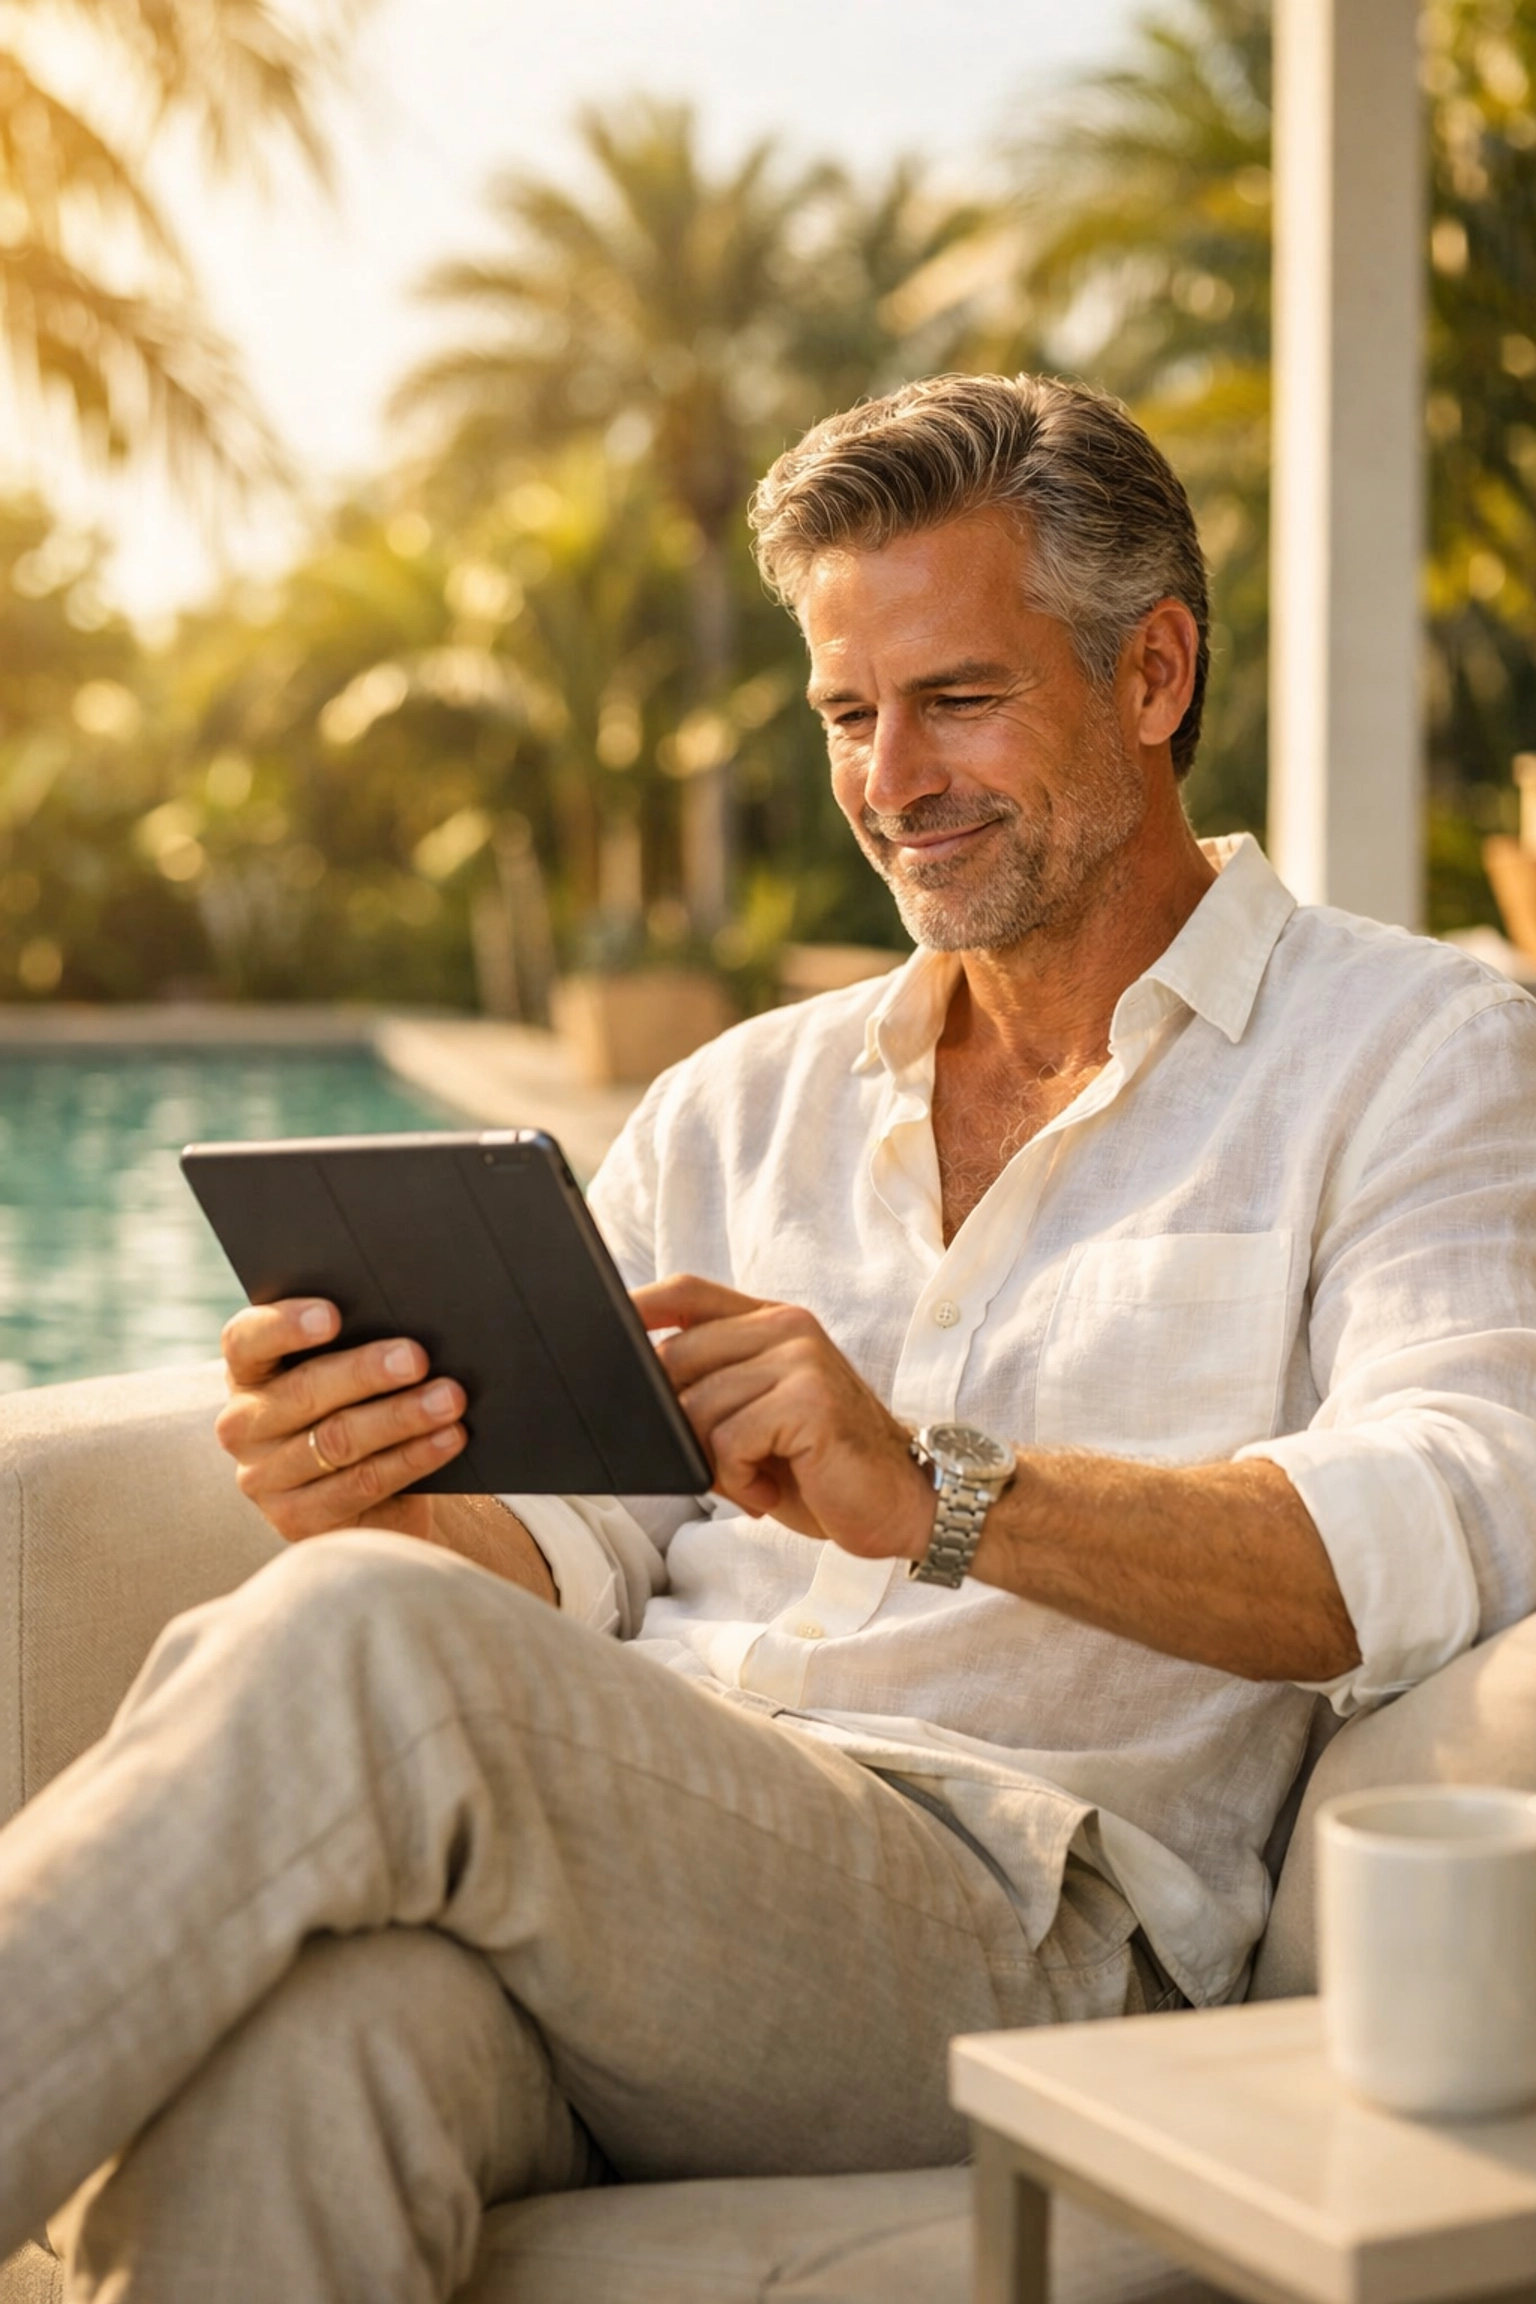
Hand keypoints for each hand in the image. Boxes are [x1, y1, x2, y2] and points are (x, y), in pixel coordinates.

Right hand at [216, 1298, 466, 1544]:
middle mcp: (243, 1424)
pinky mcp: (296, 1519)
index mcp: (249, 1372)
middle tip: (418, 1357)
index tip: (333, 1315)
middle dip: (366, 1372)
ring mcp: (263, 1478)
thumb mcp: (348, 1375)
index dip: (284, 1325)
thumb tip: (414, 1317)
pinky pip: (361, 1484)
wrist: (371, 1494)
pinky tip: (449, 1438)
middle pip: (303, 1392)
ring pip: (337, 1440)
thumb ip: (358, 1345)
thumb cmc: (361, 1405)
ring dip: (401, 1416)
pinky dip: (412, 1458)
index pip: (246, 1340)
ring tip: (450, 1398)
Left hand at [635, 1274, 933, 1560]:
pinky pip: (729, 1440)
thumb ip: (707, 1393)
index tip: (594, 1331)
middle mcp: (787, 1328)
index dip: (637, 1307)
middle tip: (721, 1466)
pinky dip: (739, 1481)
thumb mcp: (756, 1420)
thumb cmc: (819, 1467)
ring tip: (757, 1482)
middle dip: (676, 1425)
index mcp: (772, 1322)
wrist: (903, 1503)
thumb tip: (635, 1398)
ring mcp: (800, 1360)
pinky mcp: (808, 1401)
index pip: (687, 1293)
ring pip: (698, 1409)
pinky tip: (772, 1493)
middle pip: (676, 1358)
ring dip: (715, 1465)